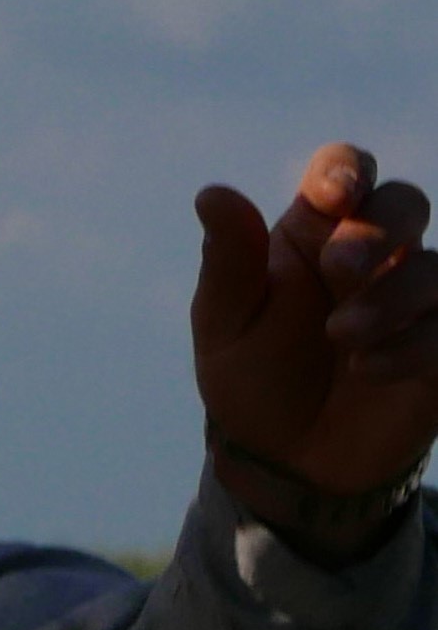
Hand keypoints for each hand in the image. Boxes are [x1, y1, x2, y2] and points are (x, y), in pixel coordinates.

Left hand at [192, 142, 437, 560]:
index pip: (343, 173)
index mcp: (314, 234)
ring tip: (341, 337)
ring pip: (435, 267)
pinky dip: (415, 345)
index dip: (346, 170)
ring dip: (393, 296)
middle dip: (380, 225)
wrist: (285, 459)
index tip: (332, 195)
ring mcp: (414, 301)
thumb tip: (213, 194)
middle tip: (339, 268)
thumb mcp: (226, 323)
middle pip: (406, 202)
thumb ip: (229, 261)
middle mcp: (373, 256)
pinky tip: (369, 370)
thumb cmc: (252, 377)